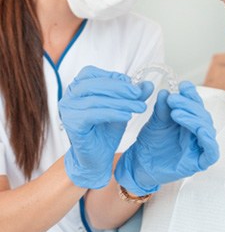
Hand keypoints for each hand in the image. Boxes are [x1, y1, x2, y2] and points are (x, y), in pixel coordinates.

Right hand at [59, 66, 153, 188]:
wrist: (96, 158)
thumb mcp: (123, 107)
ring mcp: (67, 110)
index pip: (92, 73)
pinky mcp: (72, 124)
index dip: (114, 77)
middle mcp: (68, 96)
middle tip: (139, 94)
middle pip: (94, 84)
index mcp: (77, 87)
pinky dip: (113, 113)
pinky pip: (94, 114)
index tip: (133, 86)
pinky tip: (127, 116)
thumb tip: (149, 84)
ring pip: (96, 100)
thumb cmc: (105, 130)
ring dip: (121, 102)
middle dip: (120, 88)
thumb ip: (134, 95)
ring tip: (139, 107)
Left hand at [114, 81, 218, 194]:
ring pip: (207, 129)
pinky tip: (200, 131)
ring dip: (193, 118)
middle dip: (188, 105)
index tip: (182, 86)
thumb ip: (162, 108)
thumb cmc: (150, 143)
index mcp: (190, 120)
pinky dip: (209, 140)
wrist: (139, 165)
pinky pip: (211, 152)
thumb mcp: (156, 121)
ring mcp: (199, 147)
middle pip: (202, 115)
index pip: (196, 104)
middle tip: (172, 99)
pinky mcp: (199, 162)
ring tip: (175, 113)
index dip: (192, 94)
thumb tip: (165, 92)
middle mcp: (197, 132)